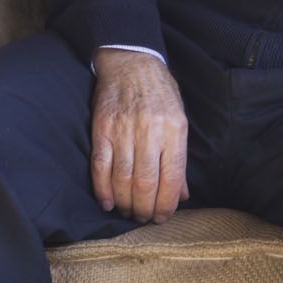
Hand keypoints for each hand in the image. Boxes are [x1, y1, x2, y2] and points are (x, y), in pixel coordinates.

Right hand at [90, 48, 189, 222]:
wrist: (132, 63)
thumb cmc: (161, 93)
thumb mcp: (179, 119)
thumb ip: (179, 157)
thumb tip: (182, 194)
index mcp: (174, 129)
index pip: (171, 176)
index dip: (166, 203)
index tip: (163, 217)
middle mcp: (149, 131)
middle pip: (146, 182)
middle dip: (146, 208)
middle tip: (145, 219)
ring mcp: (123, 130)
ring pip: (122, 179)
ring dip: (125, 203)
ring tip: (130, 213)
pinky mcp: (102, 130)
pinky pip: (100, 167)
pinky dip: (103, 190)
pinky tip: (109, 203)